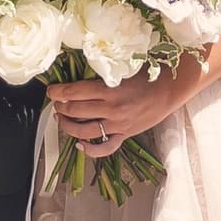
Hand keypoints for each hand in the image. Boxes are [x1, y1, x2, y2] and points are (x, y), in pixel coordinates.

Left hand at [49, 59, 201, 164]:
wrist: (169, 91)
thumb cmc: (147, 76)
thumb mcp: (122, 70)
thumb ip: (102, 74)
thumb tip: (78, 75)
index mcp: (109, 89)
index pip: (74, 92)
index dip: (58, 92)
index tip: (51, 91)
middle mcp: (111, 109)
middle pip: (75, 111)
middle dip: (60, 107)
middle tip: (56, 102)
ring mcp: (117, 125)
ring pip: (84, 131)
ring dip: (67, 125)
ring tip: (62, 119)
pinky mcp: (124, 135)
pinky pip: (104, 148)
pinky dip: (89, 150)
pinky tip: (79, 145)